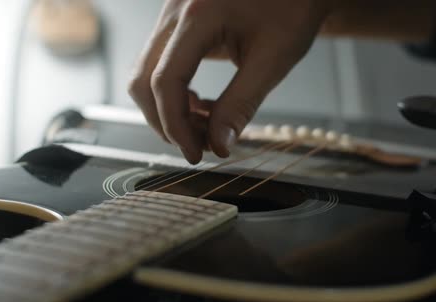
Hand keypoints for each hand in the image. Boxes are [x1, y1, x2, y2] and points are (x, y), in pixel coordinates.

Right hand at [128, 0, 331, 163]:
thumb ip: (241, 104)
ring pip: (146, 73)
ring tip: (204, 128)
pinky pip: (160, 63)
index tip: (195, 153)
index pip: (166, 81)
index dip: (175, 125)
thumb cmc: (292, 7)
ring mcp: (172, 14)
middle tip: (197, 146)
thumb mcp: (273, 59)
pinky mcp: (177, 22)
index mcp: (198, 15)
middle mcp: (175, 11)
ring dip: (168, 109)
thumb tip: (219, 145)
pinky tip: (201, 106)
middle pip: (143, 79)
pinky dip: (174, 92)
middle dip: (164, 121)